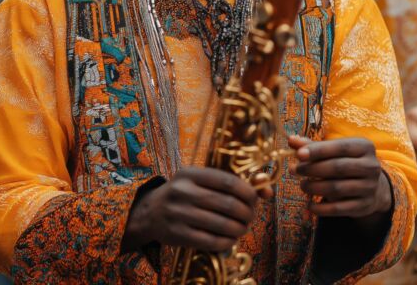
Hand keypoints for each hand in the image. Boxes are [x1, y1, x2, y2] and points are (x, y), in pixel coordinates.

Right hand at [123, 167, 258, 252]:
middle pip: (226, 204)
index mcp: (190, 174)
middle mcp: (183, 192)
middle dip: (246, 213)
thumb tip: (267, 190)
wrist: (149, 212)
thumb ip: (230, 183)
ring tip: (243, 228)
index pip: (228, 181)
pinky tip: (231, 239)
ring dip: (239, 229)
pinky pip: (209, 241)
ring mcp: (178, 214)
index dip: (248, 192)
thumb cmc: (184, 193)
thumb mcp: (200, 181)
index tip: (255, 199)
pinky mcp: (177, 234)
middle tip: (250, 216)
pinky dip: (226, 242)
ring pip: (220, 224)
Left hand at [289, 135, 391, 217]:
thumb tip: (291, 140)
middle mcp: (371, 166)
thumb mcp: (335, 151)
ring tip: (302, 185)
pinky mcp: (364, 206)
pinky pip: (338, 209)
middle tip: (294, 170)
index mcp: (365, 147)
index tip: (298, 154)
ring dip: (314, 187)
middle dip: (312, 169)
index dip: (318, 150)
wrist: (373, 187)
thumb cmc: (347, 162)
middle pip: (337, 168)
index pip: (340, 147)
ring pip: (336, 188)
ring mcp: (369, 187)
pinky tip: (310, 204)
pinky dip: (321, 208)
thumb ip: (313, 146)